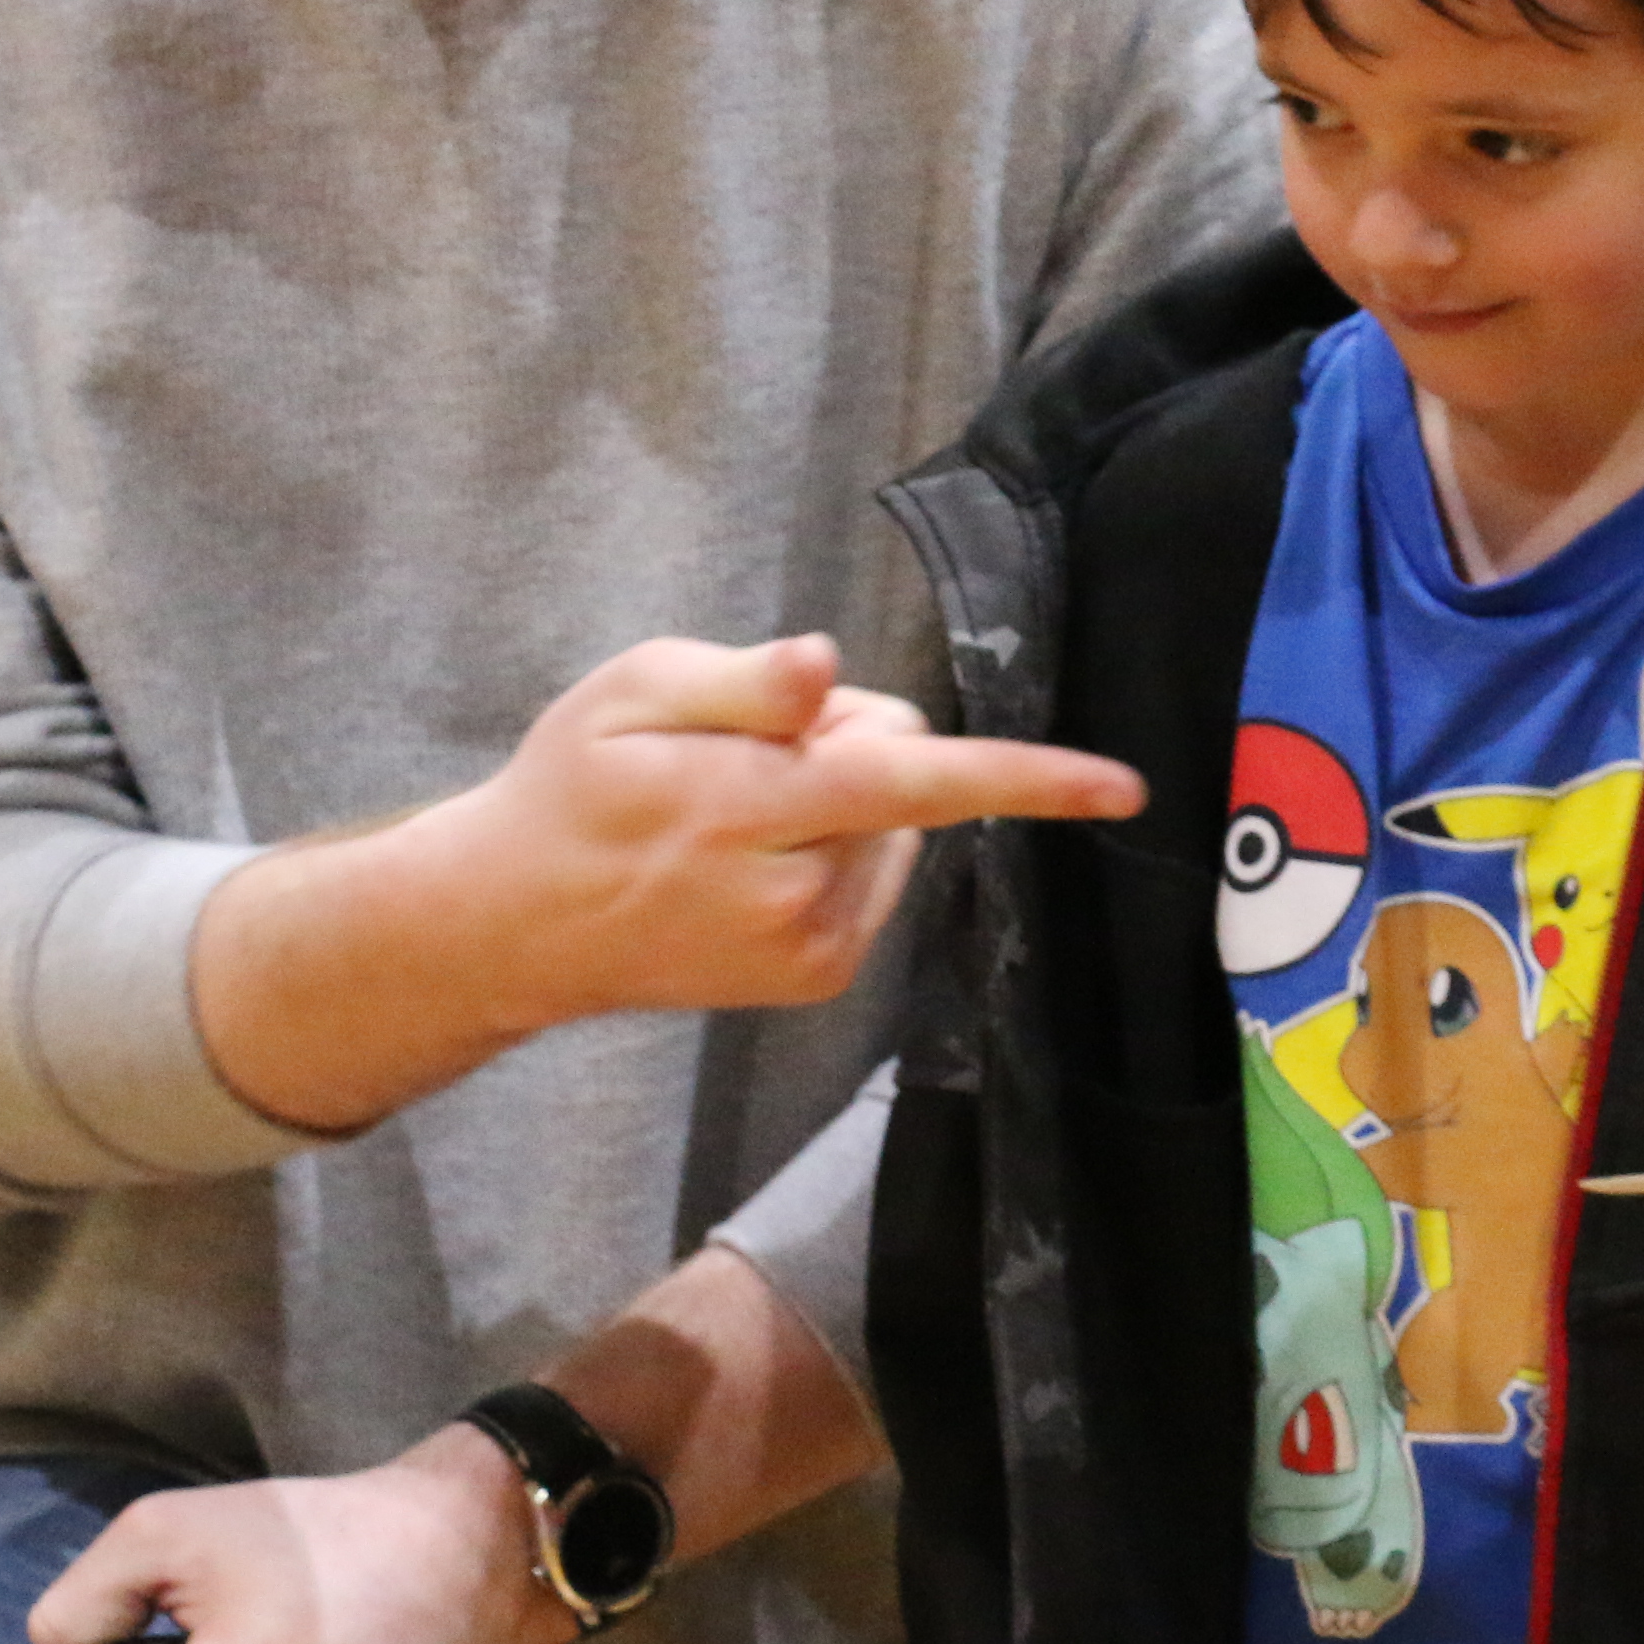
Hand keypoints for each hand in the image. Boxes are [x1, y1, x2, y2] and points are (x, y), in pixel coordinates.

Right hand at [467, 635, 1142, 1020]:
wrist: (520, 924)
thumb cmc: (576, 786)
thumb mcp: (630, 694)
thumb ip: (742, 682)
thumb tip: (826, 668)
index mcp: (743, 806)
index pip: (908, 779)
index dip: (1023, 778)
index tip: (1123, 786)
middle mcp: (792, 892)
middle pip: (902, 772)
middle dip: (849, 737)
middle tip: (741, 749)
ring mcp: (809, 946)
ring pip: (892, 824)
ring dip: (839, 800)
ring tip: (730, 812)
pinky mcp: (817, 976)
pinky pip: (873, 871)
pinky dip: (833, 848)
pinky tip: (749, 858)